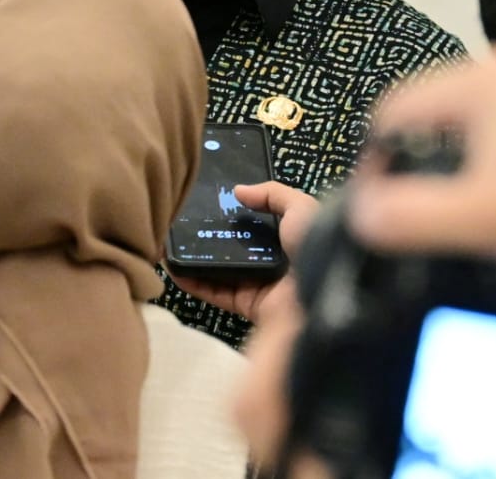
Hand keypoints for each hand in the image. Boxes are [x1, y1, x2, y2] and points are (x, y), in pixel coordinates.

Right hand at [169, 181, 319, 321]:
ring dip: (194, 258)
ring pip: (219, 270)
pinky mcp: (246, 305)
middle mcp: (271, 263)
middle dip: (208, 236)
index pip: (255, 224)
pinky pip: (215, 291)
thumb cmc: (318, 243)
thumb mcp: (300, 207)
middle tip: (180, 222)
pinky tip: (173, 266)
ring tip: (169, 243)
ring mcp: (257, 285)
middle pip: (233, 247)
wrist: (327, 292)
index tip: (205, 202)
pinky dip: (193, 281)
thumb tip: (238, 190)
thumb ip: (272, 194)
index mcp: (288, 239)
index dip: (233, 214)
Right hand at [348, 32, 495, 266]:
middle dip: (440, 148)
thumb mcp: (482, 223)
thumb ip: (408, 217)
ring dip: (493, 144)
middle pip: (453, 102)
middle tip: (451, 200)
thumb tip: (363, 212)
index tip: (387, 193)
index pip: (400, 107)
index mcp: (485, 81)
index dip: (381, 154)